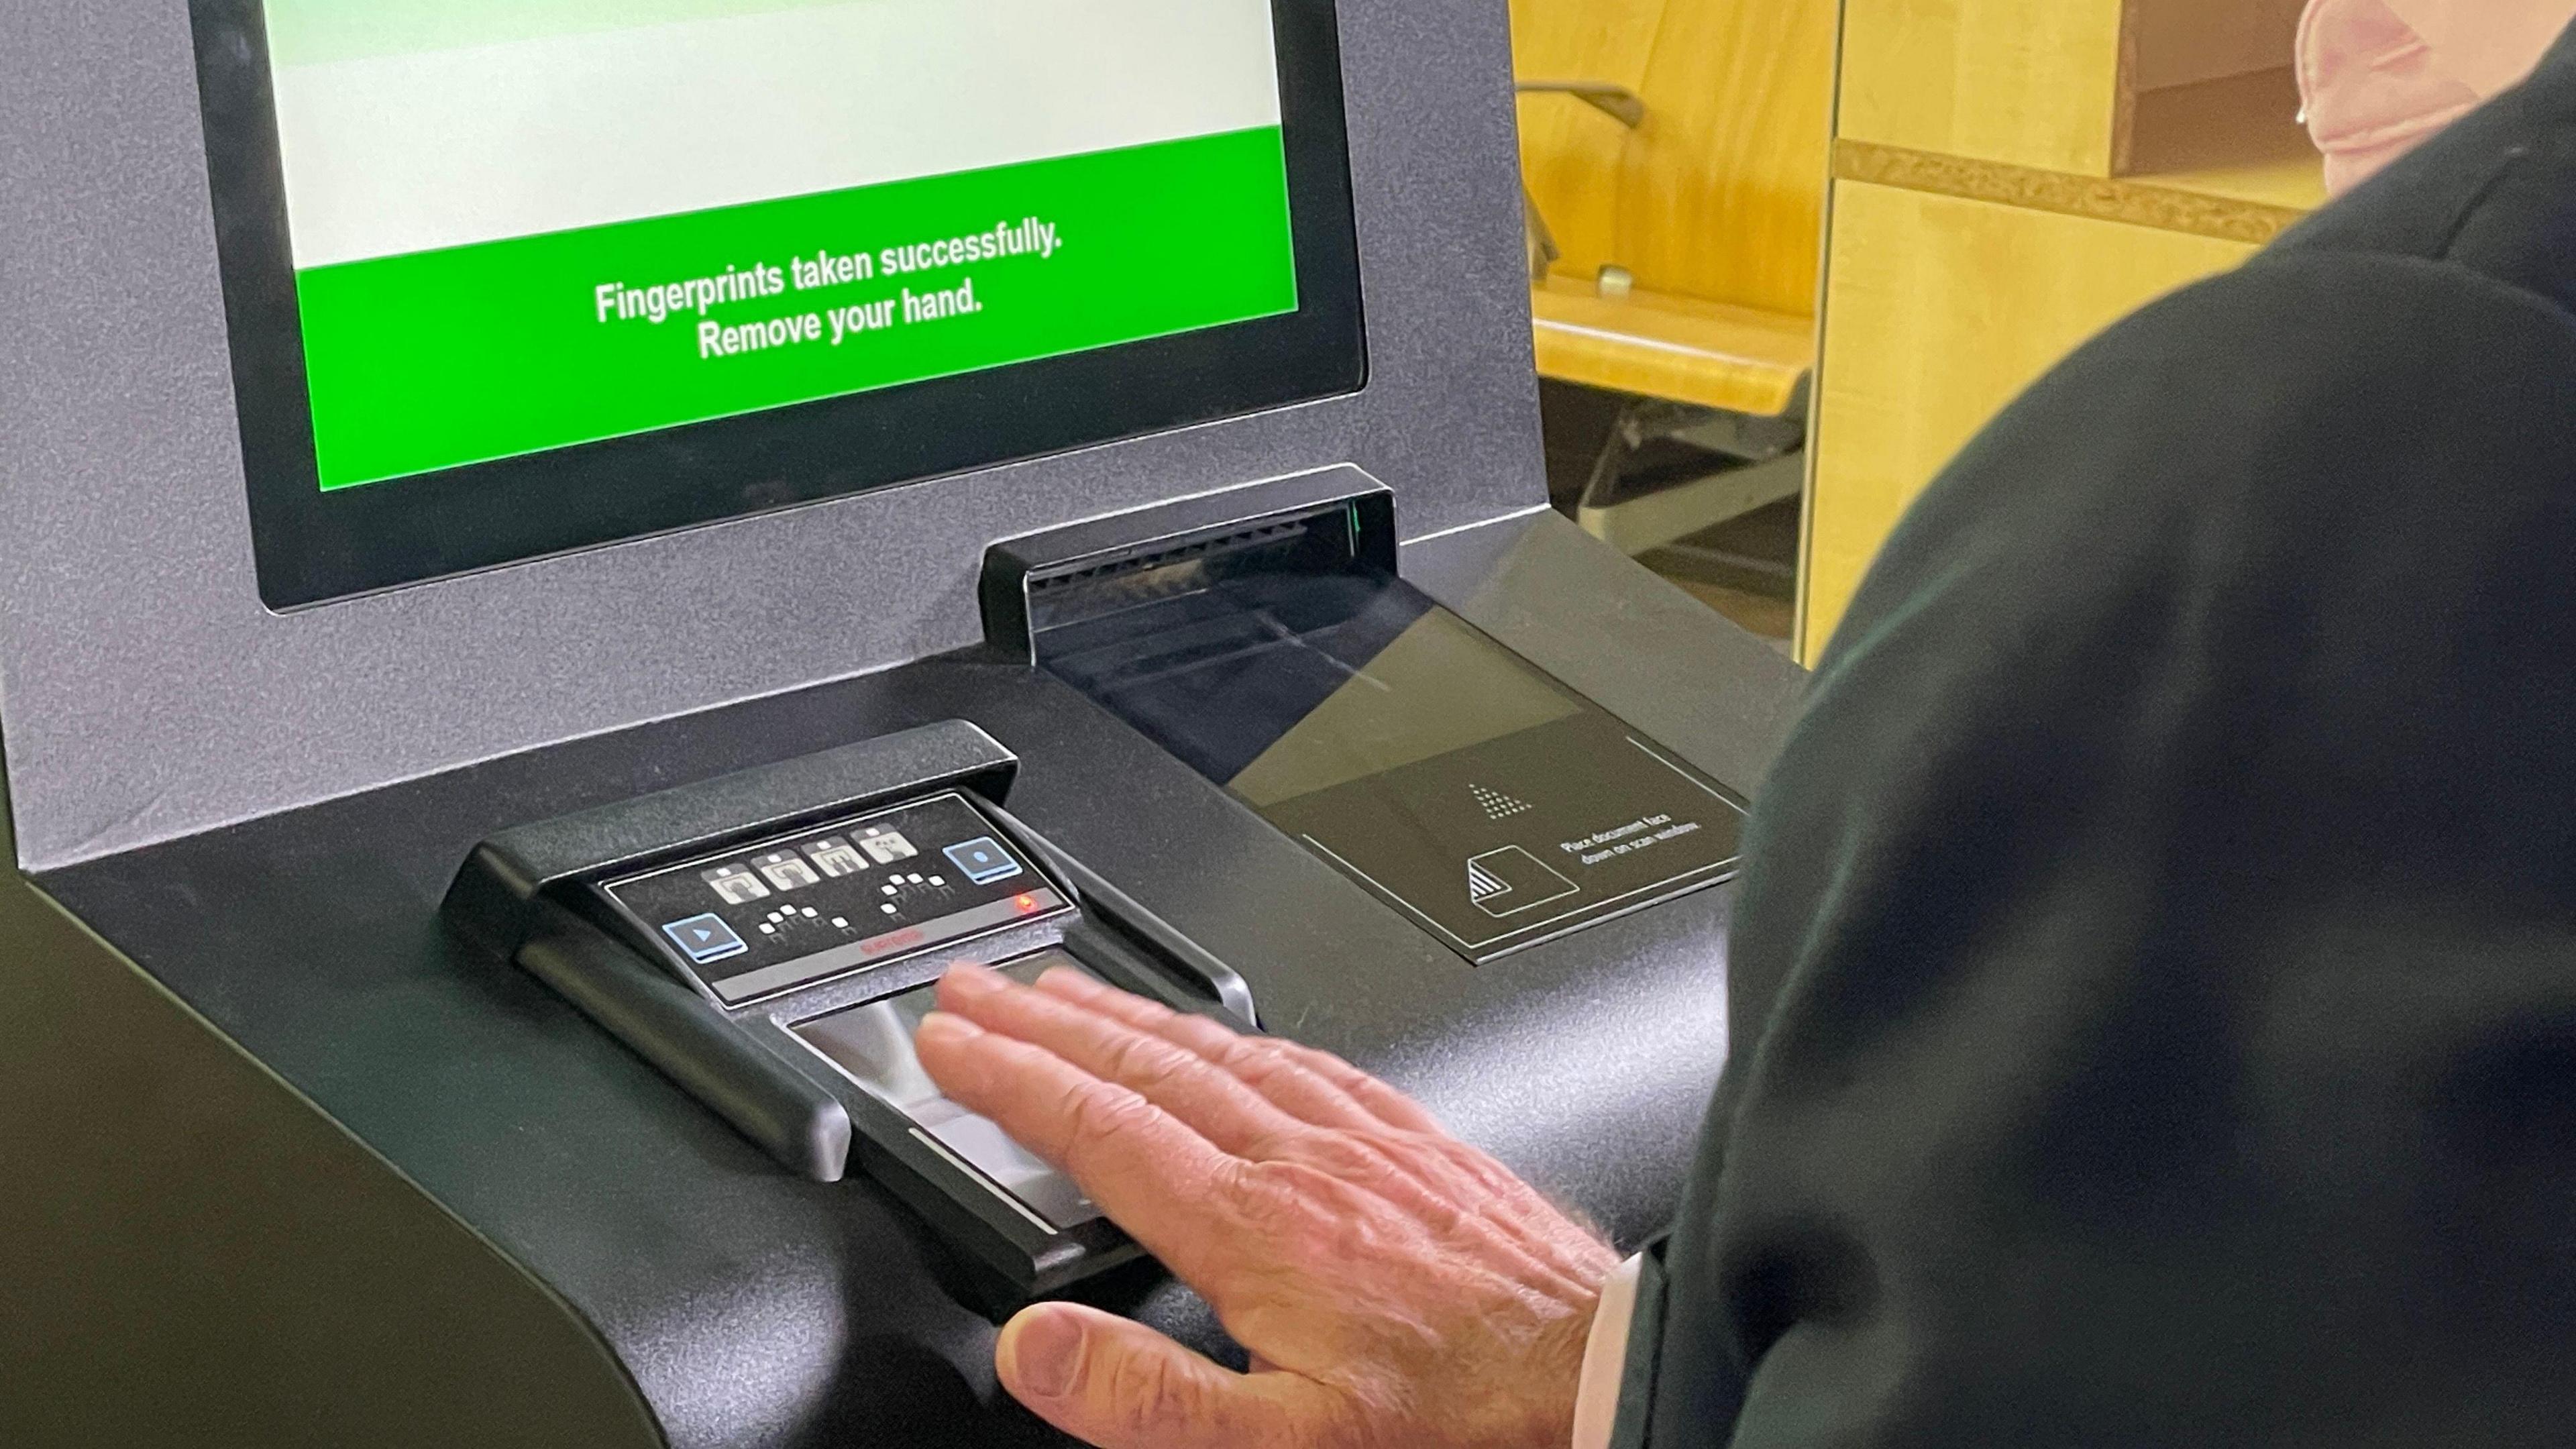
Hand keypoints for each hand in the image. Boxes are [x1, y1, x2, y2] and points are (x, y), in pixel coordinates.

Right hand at [914, 962, 1619, 1448]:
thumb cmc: (1455, 1413)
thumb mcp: (1280, 1444)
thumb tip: (1036, 1346)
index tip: (949, 1045)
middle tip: (975, 987)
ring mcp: (1357, 1136)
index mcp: (1251, 1225)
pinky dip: (1229, 1029)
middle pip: (1142, 1063)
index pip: (1098, 1127)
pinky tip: (1220, 1030)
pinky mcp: (1408, 1135)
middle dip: (1042, 1020)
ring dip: (1124, 1011)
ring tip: (1063, 986)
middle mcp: (1300, 1158)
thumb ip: (1144, 1396)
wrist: (1594, 1373)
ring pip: (1215, 1045)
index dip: (1009, 1080)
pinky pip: (1298, 1053)